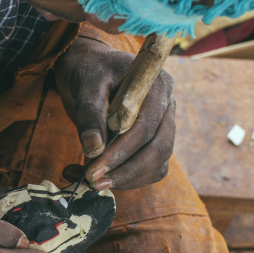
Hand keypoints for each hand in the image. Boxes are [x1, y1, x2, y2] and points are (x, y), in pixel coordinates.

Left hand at [55, 37, 175, 189]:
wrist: (92, 69)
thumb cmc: (90, 72)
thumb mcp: (85, 87)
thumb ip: (89, 115)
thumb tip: (93, 150)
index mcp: (157, 86)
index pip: (145, 128)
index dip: (120, 153)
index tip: (93, 170)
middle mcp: (167, 107)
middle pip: (158, 149)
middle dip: (125, 172)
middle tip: (92, 182)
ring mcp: (164, 125)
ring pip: (156, 163)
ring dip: (125, 179)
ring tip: (89, 182)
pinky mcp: (154, 141)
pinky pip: (149, 168)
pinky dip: (126, 178)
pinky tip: (97, 177)